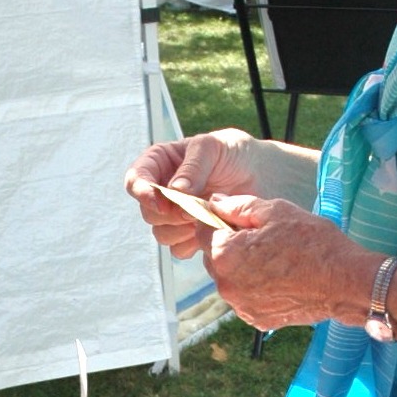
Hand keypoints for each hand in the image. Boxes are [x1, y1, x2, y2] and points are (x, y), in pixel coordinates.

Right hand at [125, 129, 261, 257]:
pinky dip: (195, 242)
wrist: (261, 175)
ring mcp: (175, 216)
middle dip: (171, 213)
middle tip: (198, 207)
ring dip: (184, 229)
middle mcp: (162, 191)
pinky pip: (179, 249)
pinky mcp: (189, 235)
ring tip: (210, 214)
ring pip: (161, 234)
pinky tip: (213, 227)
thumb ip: (192, 168)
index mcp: (160, 164)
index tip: (162, 201)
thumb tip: (175, 191)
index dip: (143, 193)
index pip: (135, 180)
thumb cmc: (234, 153)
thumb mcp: (212, 148)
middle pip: (148, 213)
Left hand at [204, 196, 370, 330]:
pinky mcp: (256, 319)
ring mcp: (240, 306)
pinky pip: (245, 297)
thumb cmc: (312, 242)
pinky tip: (279, 278)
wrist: (344, 282)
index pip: (202, 231)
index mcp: (224, 254)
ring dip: (242, 267)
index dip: (217, 220)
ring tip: (274, 258)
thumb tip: (214, 203)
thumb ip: (238, 206)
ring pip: (230, 279)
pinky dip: (255, 287)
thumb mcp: (275, 211)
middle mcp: (226, 285)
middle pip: (213, 258)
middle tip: (262, 238)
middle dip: (230, 246)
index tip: (236, 219)